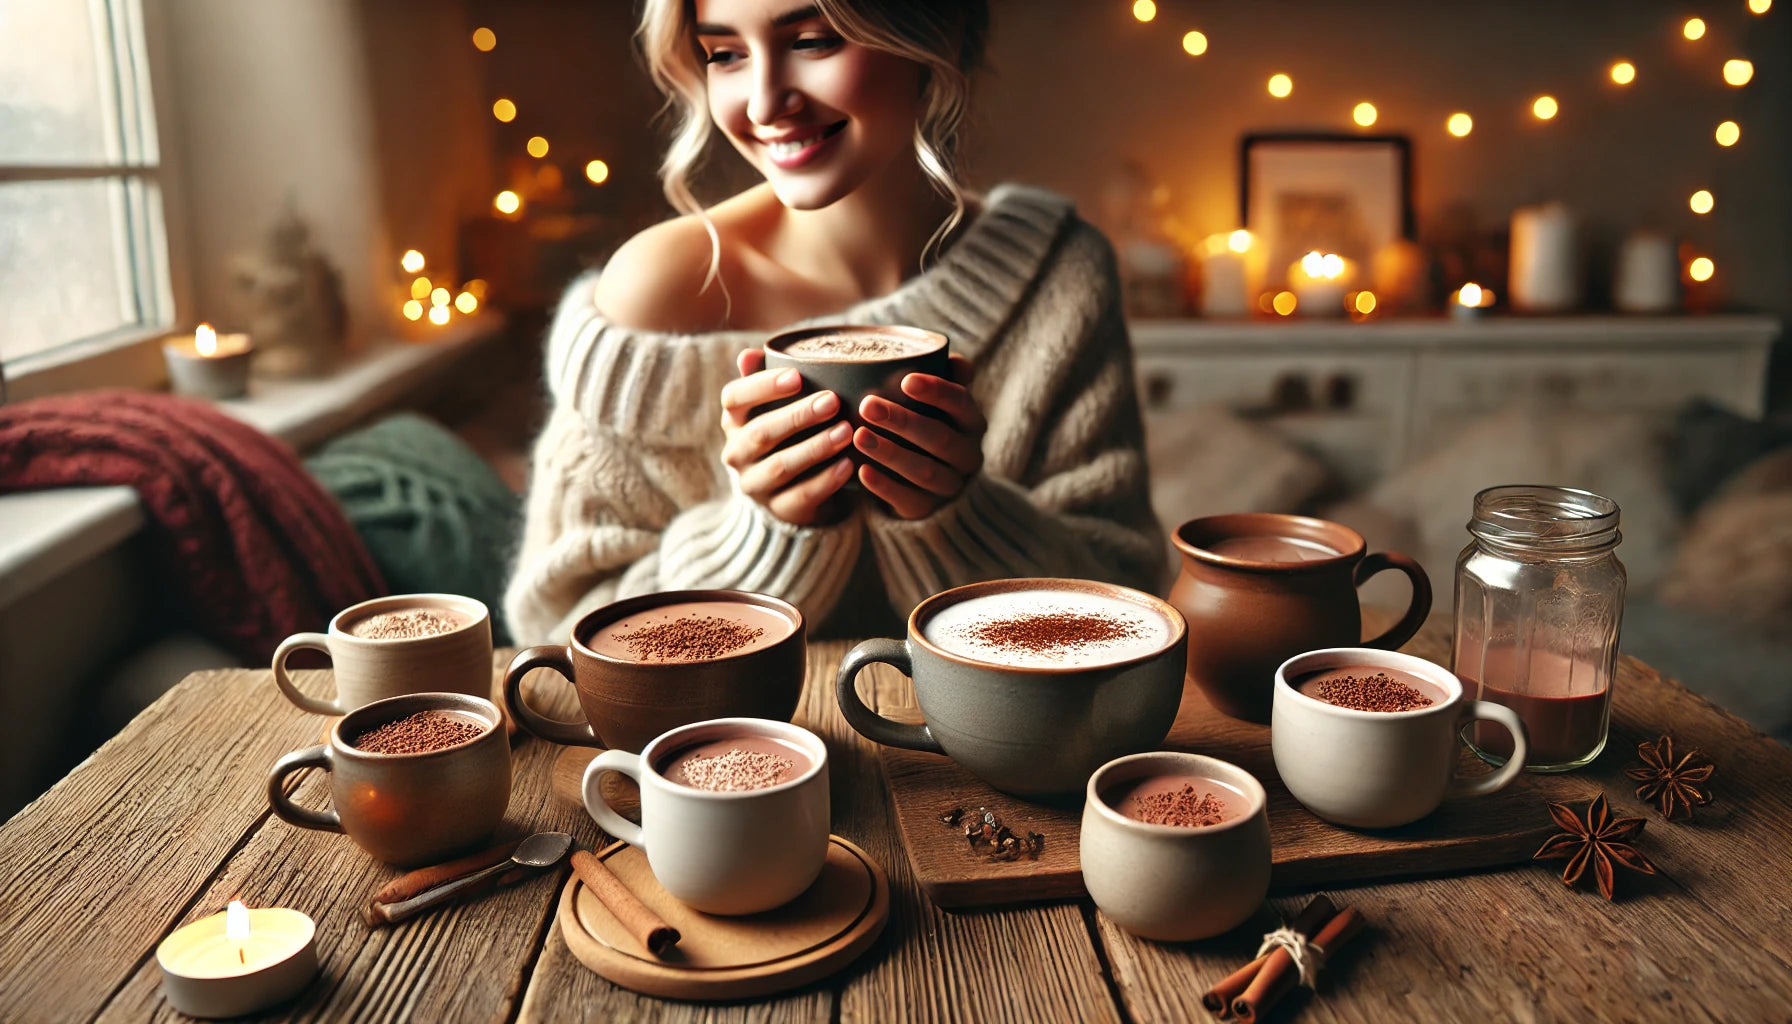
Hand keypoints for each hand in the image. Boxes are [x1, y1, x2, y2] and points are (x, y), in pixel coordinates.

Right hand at [719, 349, 853, 525]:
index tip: (797, 376)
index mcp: (734, 420)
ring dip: (815, 447)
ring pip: (781, 466)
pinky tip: (848, 465)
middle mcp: (737, 453)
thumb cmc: (787, 432)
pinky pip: (801, 496)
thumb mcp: (774, 406)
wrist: (791, 488)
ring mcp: (755, 484)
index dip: (762, 386)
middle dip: (798, 416)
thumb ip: (766, 379)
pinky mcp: (779, 509)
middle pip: (761, 433)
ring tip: (847, 432)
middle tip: (832, 401)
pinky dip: (826, 480)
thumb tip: (750, 354)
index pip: (734, 399)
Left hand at [855, 354, 986, 518]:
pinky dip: (884, 487)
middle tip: (867, 405)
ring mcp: (950, 487)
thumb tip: (954, 360)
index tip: (906, 379)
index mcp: (973, 424)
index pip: (961, 403)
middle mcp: (968, 456)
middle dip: (904, 421)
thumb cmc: (930, 428)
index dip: (937, 391)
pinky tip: (861, 471)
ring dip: (890, 452)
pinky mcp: (928, 511)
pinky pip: (908, 500)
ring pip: (924, 471)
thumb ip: (946, 381)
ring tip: (858, 435)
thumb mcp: (940, 405)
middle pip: (940, 439)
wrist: (930, 485)